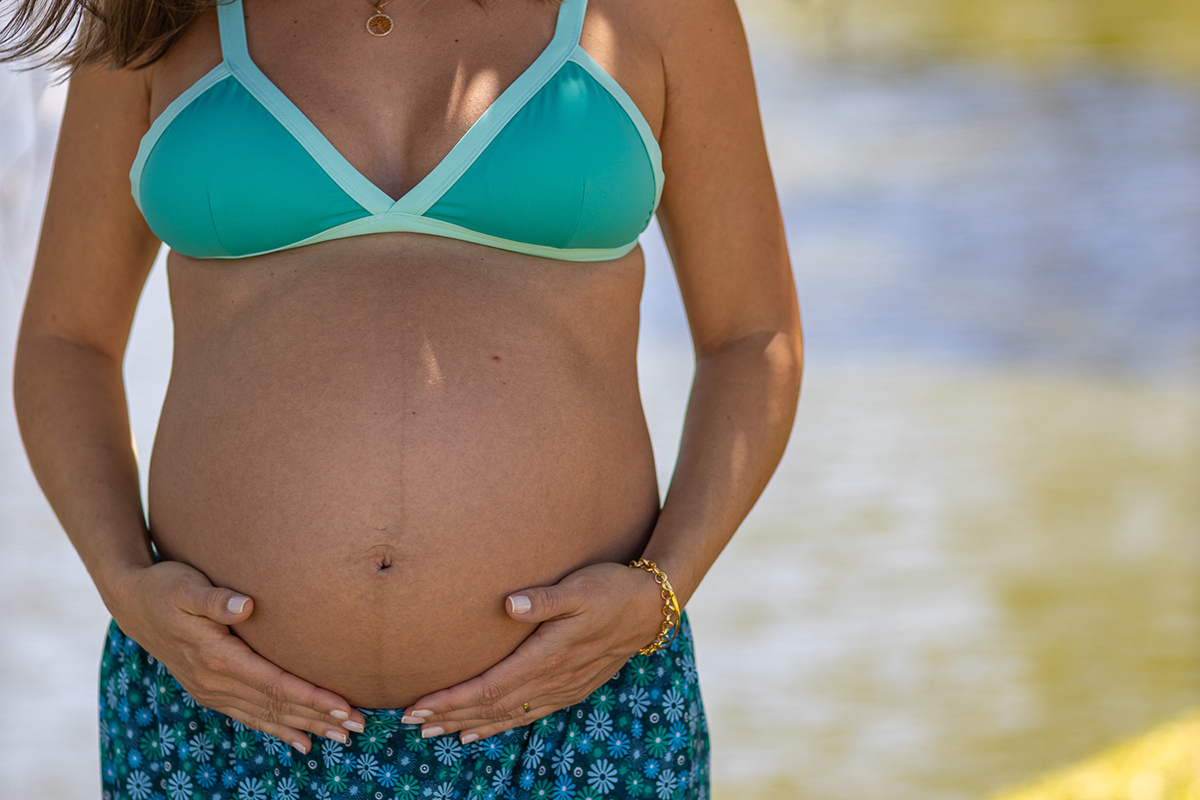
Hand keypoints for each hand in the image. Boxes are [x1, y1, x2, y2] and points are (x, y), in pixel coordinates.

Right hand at [108, 560, 365, 751]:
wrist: (130, 601)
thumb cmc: (165, 587)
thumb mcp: (186, 586)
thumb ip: (216, 599)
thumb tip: (246, 605)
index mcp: (216, 657)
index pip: (275, 683)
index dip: (311, 697)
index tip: (344, 706)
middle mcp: (214, 681)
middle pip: (276, 706)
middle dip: (320, 718)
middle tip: (360, 727)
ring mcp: (210, 690)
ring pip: (266, 716)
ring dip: (305, 728)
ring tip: (342, 738)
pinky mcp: (209, 690)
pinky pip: (249, 717)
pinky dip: (277, 730)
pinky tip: (302, 742)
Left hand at [402, 561, 664, 742]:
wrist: (651, 608)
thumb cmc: (611, 589)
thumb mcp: (579, 587)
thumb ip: (543, 599)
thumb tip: (507, 604)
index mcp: (549, 656)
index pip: (491, 687)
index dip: (453, 699)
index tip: (419, 706)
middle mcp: (553, 680)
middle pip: (492, 707)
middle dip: (450, 716)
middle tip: (409, 724)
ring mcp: (563, 688)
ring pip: (507, 716)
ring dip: (468, 724)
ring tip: (433, 732)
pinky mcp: (571, 689)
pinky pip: (526, 715)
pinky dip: (498, 726)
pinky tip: (477, 732)